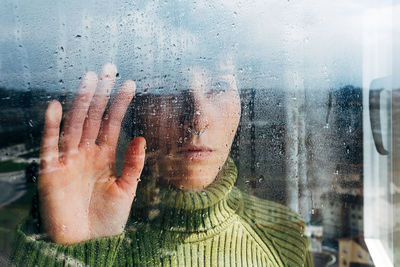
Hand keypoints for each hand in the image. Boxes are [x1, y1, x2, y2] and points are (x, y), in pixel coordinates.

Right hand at [38, 63, 145, 244]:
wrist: (89, 243)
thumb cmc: (108, 219)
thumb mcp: (126, 190)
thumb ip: (133, 164)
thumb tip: (141, 137)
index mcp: (104, 156)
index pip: (112, 123)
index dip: (120, 104)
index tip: (131, 84)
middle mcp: (86, 153)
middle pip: (93, 117)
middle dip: (100, 93)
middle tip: (108, 68)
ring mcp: (69, 160)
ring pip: (75, 124)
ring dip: (80, 102)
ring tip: (89, 78)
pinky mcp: (52, 171)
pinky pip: (51, 145)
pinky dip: (52, 126)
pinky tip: (56, 105)